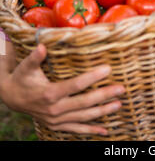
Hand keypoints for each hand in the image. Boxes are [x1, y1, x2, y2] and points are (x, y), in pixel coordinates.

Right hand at [1, 43, 124, 134]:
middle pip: (84, 103)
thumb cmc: (22, 78)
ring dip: (102, 112)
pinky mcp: (57, 126)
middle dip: (104, 95)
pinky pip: (77, 129)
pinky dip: (91, 130)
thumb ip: (35, 57)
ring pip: (83, 117)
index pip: (75, 85)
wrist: (12, 98)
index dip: (92, 77)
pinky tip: (105, 131)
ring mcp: (56, 120)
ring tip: (119, 104)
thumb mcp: (26, 67)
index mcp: (49, 93)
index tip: (108, 69)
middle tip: (121, 89)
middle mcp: (54, 109)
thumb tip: (42, 46)